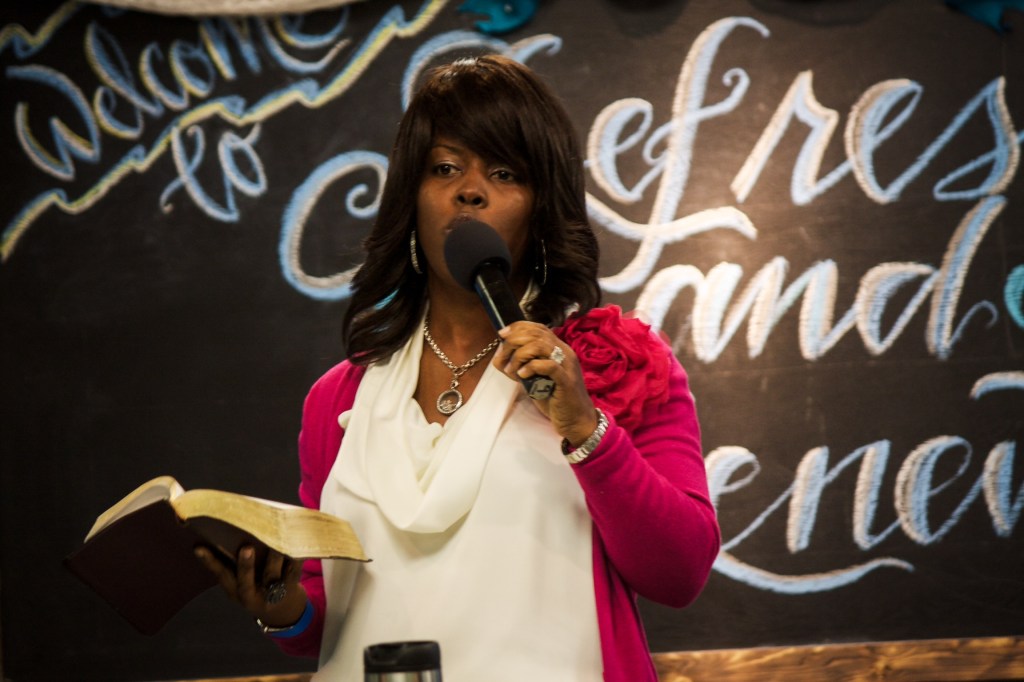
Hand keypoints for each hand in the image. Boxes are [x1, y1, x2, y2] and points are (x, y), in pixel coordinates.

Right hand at [194, 544, 306, 627]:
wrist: (283, 613)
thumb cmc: (257, 587)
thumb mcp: (241, 584)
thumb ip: (232, 565)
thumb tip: (217, 534)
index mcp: (235, 592)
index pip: (220, 575)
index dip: (209, 561)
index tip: (198, 547)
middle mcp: (250, 595)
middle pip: (245, 581)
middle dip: (245, 565)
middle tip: (245, 547)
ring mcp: (270, 594)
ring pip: (271, 573)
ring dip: (273, 555)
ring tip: (274, 537)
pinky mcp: (290, 588)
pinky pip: (293, 572)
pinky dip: (294, 558)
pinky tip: (295, 544)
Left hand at [494, 320, 597, 445]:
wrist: (577, 420)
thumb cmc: (555, 399)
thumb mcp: (535, 378)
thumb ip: (523, 365)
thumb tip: (501, 357)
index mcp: (558, 349)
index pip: (538, 328)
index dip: (518, 327)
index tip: (502, 335)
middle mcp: (564, 352)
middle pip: (536, 334)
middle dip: (513, 342)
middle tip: (503, 357)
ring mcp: (567, 365)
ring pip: (540, 346)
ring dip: (519, 355)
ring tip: (511, 370)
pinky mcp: (567, 380)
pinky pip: (548, 365)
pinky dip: (531, 367)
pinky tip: (522, 375)